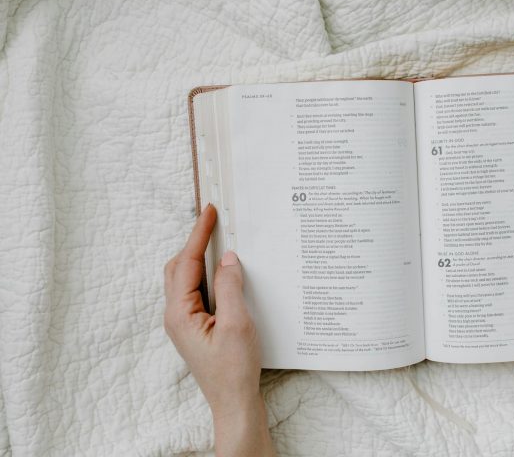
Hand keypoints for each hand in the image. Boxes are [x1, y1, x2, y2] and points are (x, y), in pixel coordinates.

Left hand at [164, 204, 274, 456]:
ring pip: (186, 278)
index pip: (188, 262)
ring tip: (220, 240)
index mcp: (180, 313)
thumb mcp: (237, 324)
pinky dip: (207, 274)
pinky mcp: (195, 327)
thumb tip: (229, 258)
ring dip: (200, 257)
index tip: (210, 211)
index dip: (199, 234)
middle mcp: (176, 315)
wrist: (233, 402)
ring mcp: (184, 322)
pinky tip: (224, 272)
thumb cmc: (234, 369)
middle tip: (215, 221)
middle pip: (179, 267)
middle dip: (196, 241)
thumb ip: (230, 287)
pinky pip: (196, 291)